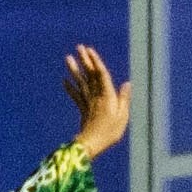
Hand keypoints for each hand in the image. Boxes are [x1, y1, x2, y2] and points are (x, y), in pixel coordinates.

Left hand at [63, 46, 133, 161]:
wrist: (92, 144)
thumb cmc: (110, 132)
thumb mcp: (122, 116)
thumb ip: (123, 99)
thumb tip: (127, 83)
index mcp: (106, 96)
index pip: (101, 74)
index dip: (95, 61)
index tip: (89, 50)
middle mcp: (95, 96)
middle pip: (89, 75)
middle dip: (85, 60)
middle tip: (79, 47)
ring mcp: (87, 102)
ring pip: (80, 82)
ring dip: (74, 69)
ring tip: (68, 58)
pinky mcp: (82, 109)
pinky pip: (75, 95)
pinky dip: (69, 87)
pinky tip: (64, 80)